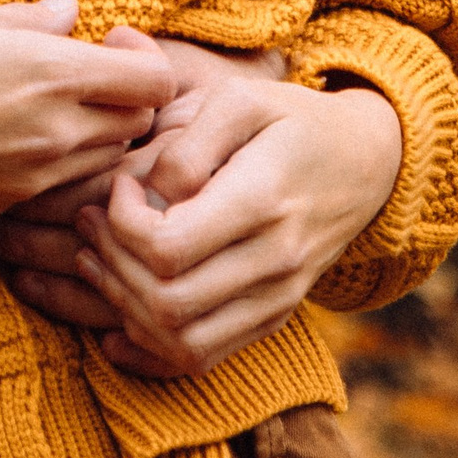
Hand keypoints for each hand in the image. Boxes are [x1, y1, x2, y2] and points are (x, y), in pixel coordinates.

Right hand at [0, 0, 174, 222]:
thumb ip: (31, 19)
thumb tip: (71, 14)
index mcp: (53, 73)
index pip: (155, 80)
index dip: (144, 57)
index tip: (109, 41)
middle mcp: (57, 132)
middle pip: (139, 124)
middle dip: (125, 97)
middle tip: (85, 74)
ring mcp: (35, 178)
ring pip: (105, 161)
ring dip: (96, 133)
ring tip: (49, 107)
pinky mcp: (8, 206)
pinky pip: (60, 187)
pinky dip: (58, 165)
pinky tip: (14, 139)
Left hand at [0, 68, 400, 377]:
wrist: (366, 163)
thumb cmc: (288, 120)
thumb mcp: (240, 99)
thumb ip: (189, 142)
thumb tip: (149, 190)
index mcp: (262, 200)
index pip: (168, 247)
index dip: (122, 222)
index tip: (118, 185)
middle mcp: (274, 261)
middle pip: (168, 301)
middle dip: (111, 264)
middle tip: (90, 222)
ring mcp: (277, 298)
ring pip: (183, 341)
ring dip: (124, 307)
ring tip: (98, 259)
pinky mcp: (273, 318)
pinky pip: (206, 358)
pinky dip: (153, 350)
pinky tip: (116, 325)